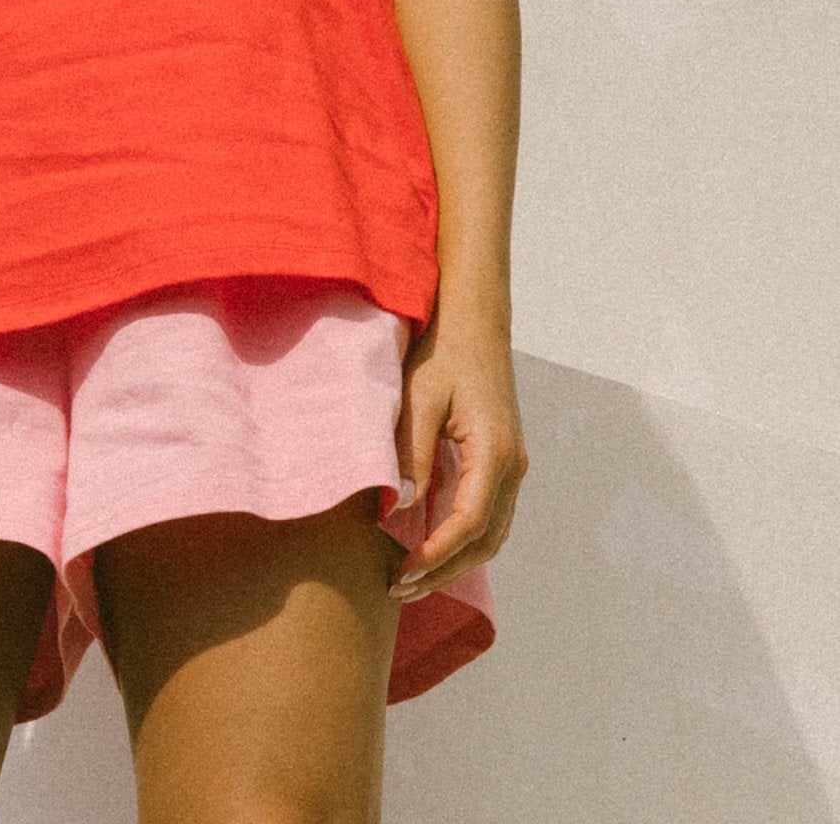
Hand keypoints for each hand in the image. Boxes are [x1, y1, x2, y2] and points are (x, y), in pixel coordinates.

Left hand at [387, 312, 527, 602]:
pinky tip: (430, 547)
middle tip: (399, 589)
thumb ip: (411, 455)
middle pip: (485, 541)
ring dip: (455, 561)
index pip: (468, 523)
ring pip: (491, 534)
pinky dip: (463, 540)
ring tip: (411, 579)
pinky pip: (488, 515)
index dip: (435, 556)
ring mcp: (512, 466)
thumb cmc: (443, 353)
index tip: (401, 574)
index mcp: (494, 452)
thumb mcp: (418, 398)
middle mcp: (512, 467)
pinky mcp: (502, 462)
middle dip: (445, 572)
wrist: (474, 321)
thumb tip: (400, 513)